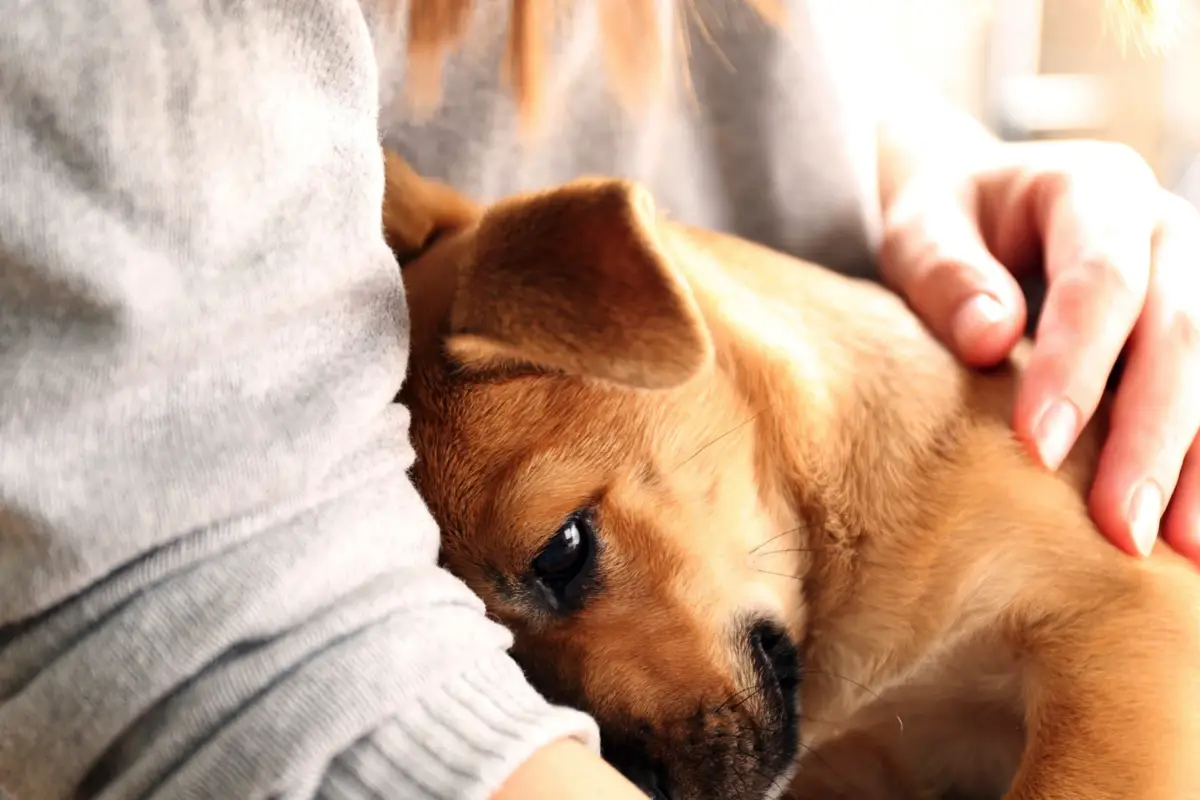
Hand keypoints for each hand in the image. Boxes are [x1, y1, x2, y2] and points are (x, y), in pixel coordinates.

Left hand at [879, 139, 1199, 562]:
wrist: (981, 206)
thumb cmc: (944, 222)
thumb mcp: (921, 228)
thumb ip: (946, 274)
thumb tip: (991, 338)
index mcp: (1096, 188)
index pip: (1102, 281)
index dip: (1076, 366)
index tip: (1037, 448)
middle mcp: (1166, 231)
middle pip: (1181, 333)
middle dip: (1153, 437)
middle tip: (1119, 528)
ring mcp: (1192, 280)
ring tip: (1178, 551)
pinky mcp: (1193, 332)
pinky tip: (1189, 529)